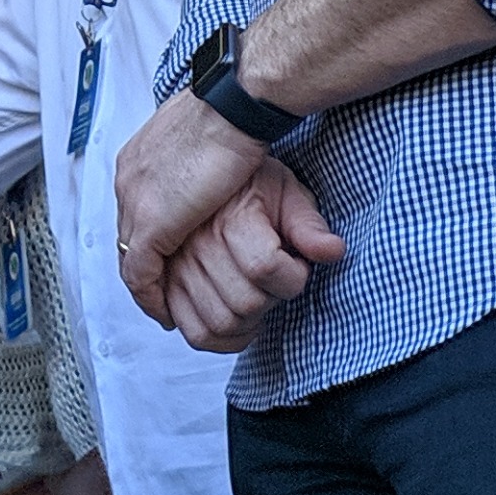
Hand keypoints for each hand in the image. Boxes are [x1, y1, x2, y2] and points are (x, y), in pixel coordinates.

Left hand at [116, 87, 273, 318]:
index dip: (149, 238)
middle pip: (128, 233)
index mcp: (138, 159)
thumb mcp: (206, 145)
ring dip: (146, 287)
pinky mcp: (153, 225)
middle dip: (144, 266)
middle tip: (163, 291)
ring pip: (130, 256)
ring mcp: (136, 202)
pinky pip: (140, 273)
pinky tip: (167, 311)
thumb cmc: (231, 118)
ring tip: (165, 308)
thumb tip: (209, 186)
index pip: (134, 209)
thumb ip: (198, 169)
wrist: (232, 110)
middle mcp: (128, 181)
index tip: (168, 259)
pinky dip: (150, 296)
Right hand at [157, 156, 347, 351]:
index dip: (294, 276)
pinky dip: (216, 336)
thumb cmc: (247, 178)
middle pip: (244, 304)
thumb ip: (308, 224)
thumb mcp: (286, 190)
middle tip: (275, 282)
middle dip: (271, 300)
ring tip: (254, 296)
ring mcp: (175, 266)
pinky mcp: (163, 282)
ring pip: (217, 323)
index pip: (267, 269)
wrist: (202, 157)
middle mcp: (196, 244)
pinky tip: (235, 321)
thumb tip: (332, 251)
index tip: (297, 264)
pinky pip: (189, 328)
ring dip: (246, 322)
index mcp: (229, 219)